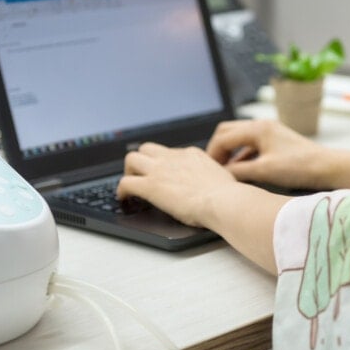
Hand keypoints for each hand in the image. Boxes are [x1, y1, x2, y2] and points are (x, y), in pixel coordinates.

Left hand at [117, 142, 237, 227]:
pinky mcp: (151, 186)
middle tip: (142, 177)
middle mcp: (174, 158)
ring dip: (129, 171)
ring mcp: (160, 170)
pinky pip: (125, 182)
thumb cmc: (228, 195)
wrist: (223, 201)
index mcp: (191, 154)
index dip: (163, 164)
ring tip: (131, 187)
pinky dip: (121, 191)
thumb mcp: (222, 176)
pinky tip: (124, 199)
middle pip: (147, 148)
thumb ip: (212, 175)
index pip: (169, 152)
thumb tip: (215, 182)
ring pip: (131, 158)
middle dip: (141, 161)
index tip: (163, 175)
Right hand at [206, 119, 334, 189]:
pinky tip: (242, 170)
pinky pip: (251, 144)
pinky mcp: (276, 140)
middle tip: (213, 167)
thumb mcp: (264, 171)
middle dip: (218, 149)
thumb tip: (220, 174)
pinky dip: (242, 155)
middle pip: (228, 132)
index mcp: (257, 128)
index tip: (207, 170)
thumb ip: (238, 171)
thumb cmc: (299, 167)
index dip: (212, 154)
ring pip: (240, 138)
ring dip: (230, 152)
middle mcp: (262, 125)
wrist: (327, 167)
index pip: (223, 137)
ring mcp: (269, 131)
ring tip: (225, 170)